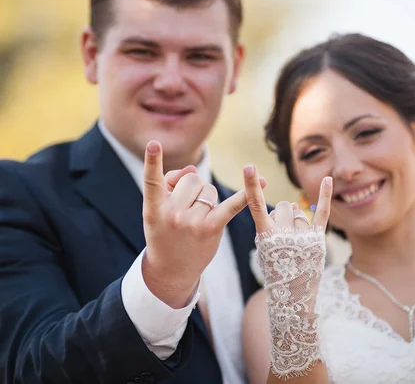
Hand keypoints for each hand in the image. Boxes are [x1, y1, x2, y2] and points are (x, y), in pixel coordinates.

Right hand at [141, 141, 264, 307]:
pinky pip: (231, 206)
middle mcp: (172, 214)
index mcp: (153, 208)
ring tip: (196, 218)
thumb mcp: (157, 210)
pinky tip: (263, 181)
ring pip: (209, 189)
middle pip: (192, 179)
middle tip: (184, 210)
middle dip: (192, 188)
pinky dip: (245, 195)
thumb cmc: (164, 233)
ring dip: (206, 199)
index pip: (152, 180)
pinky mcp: (212, 228)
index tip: (154, 144)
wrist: (171, 270)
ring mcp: (192, 222)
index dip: (152, 161)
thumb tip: (193, 168)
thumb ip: (170, 184)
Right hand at [242, 163, 332, 378]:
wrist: (292, 298)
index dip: (251, 186)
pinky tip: (328, 179)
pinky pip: (321, 213)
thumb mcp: (264, 250)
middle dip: (282, 215)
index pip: (256, 206)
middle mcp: (283, 235)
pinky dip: (325, 196)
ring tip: (295, 243)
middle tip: (282, 235)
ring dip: (295, 222)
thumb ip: (272, 225)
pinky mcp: (317, 241)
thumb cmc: (275, 270)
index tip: (248, 167)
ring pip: (297, 213)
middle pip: (282, 207)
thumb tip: (292, 204)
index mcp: (265, 237)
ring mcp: (302, 237)